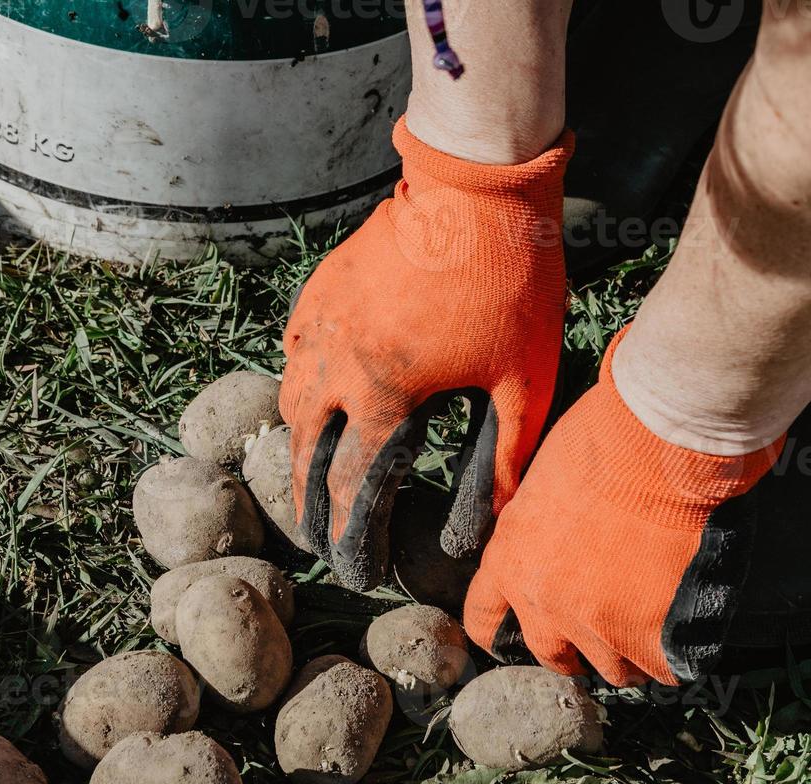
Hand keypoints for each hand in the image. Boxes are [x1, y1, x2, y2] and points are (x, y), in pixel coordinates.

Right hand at [281, 118, 574, 590]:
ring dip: (298, 440)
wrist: (481, 186)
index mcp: (385, 392)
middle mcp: (336, 359)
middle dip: (304, 500)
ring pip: (288, 396)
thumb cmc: (512, 284)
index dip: (348, 538)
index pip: (349, 486)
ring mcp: (323, 317)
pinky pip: (293, 347)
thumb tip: (489, 526)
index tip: (352, 571)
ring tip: (312, 468)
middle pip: (302, 448)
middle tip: (314, 533)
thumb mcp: (522, 381)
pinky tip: (315, 387)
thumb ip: (504, 458)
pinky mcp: (324, 284)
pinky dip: (298, 380)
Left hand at [463, 332, 783, 686]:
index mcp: (509, 559)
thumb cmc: (607, 436)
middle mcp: (544, 602)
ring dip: (629, 653)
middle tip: (601, 628)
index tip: (519, 632)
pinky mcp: (649, 635)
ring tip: (653, 625)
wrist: (663, 440)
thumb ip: (537, 523)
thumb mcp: (543, 477)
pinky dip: (675, 655)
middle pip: (550, 654)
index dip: (504, 628)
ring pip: (612, 668)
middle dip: (574, 648)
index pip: (484, 618)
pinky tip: (685, 629)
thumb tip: (549, 538)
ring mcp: (597, 625)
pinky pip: (663, 668)